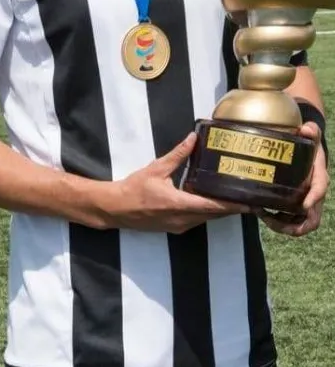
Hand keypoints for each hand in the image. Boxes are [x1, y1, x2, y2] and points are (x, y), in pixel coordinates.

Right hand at [100, 133, 249, 233]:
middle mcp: (182, 219)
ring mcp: (179, 226)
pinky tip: (211, 202)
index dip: (233, 206)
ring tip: (235, 199)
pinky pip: (197, 220)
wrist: (116, 208)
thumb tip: (193, 138)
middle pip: (214, 215)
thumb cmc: (135, 188)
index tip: (249, 204)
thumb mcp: (157, 168)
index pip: (212, 207)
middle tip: (249, 199)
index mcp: (179, 204)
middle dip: (232, 208)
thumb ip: (177, 154)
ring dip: (220, 211)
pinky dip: (207, 212)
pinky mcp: (175, 228)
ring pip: (206, 219)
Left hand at [257, 122, 328, 236]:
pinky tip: (261, 212)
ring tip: (261, 215)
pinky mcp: (297, 205)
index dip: (314, 199)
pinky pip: (290, 221)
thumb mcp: (312, 133)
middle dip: (293, 225)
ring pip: (300, 225)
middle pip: (311, 219)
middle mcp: (315, 194)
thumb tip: (306, 129)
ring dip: (281, 226)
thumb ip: (311, 130)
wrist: (309, 148)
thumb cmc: (309, 143)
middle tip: (271, 219)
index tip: (304, 206)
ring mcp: (306, 203)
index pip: (320, 189)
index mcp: (320, 177)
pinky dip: (277, 222)